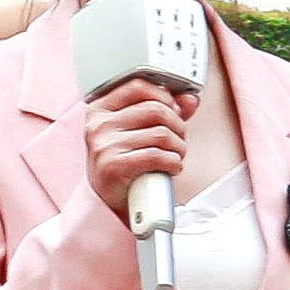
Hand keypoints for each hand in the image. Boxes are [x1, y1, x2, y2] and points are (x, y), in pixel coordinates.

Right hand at [82, 74, 193, 200]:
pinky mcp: (113, 166)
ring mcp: (104, 145)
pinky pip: (157, 155)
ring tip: (176, 155)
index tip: (174, 109)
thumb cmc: (123, 164)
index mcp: (100, 109)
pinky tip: (171, 167)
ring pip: (161, 134)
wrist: (106, 202)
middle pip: (155, 109)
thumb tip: (190, 100)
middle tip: (179, 138)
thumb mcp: (138, 132)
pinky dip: (173, 162)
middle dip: (177, 125)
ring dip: (179, 147)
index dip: (164, 95)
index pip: (137, 86)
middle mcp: (99, 125)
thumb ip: (165, 112)